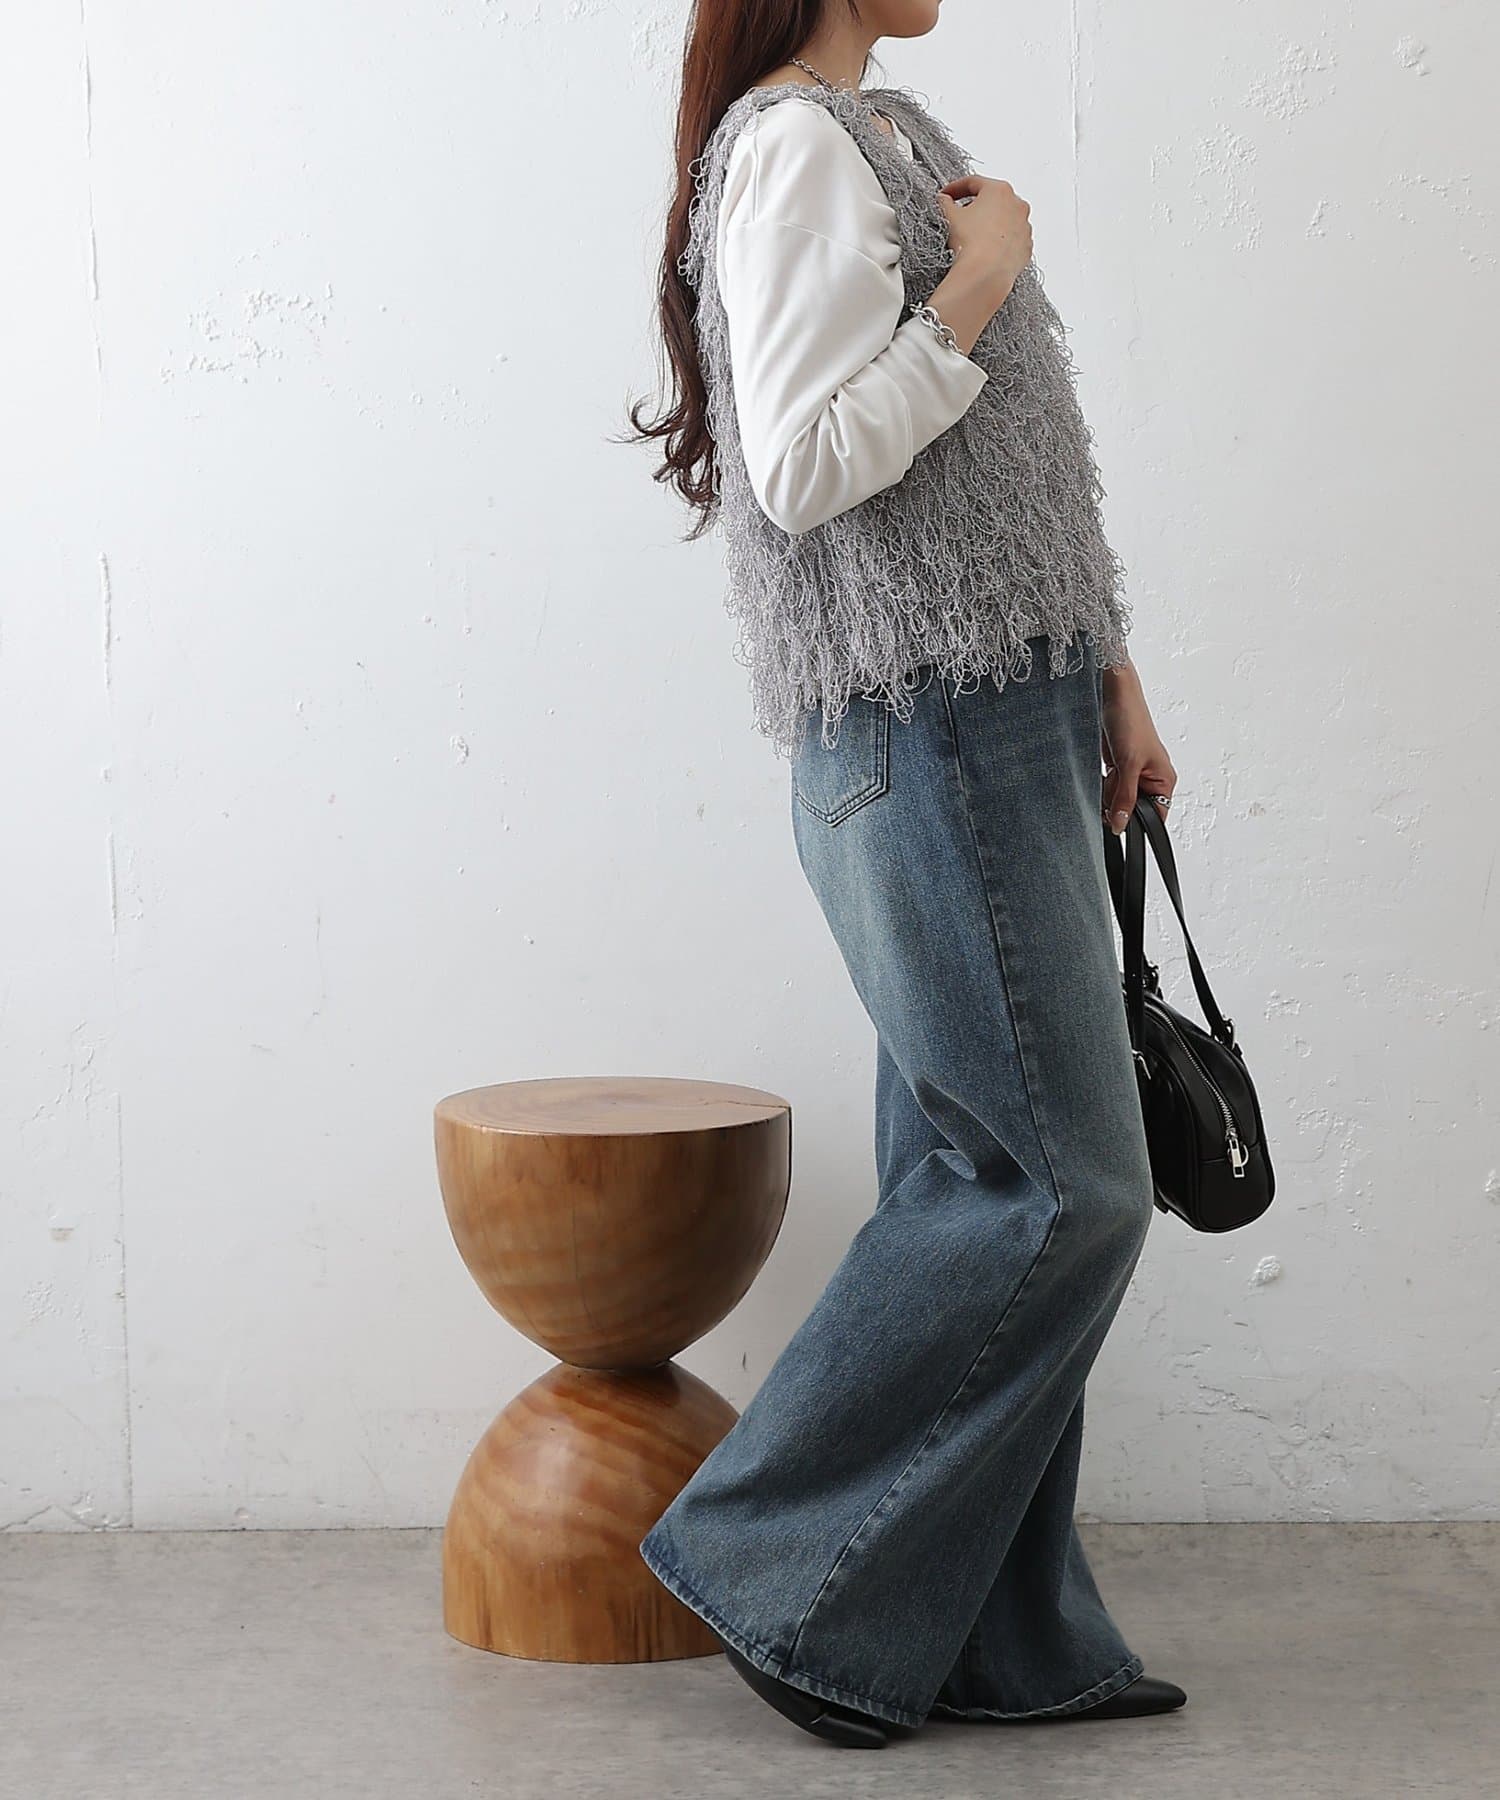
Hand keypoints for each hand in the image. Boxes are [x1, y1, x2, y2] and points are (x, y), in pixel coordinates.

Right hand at [935, 174, 1032, 298]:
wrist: (986, 273)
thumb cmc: (972, 243)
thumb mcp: (950, 217)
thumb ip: (945, 203)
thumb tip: (944, 200)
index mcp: (999, 190)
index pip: (973, 182)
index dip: (956, 188)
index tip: (948, 195)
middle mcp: (1017, 204)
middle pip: (993, 199)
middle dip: (976, 206)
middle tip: (961, 216)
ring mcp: (1024, 225)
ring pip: (1004, 219)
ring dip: (990, 224)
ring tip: (974, 236)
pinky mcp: (1025, 246)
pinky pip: (1011, 239)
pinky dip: (1000, 241)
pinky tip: (987, 249)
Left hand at [1099, 661, 1177, 833]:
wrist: (1113, 697)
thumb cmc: (1131, 722)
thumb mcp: (1129, 765)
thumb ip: (1124, 798)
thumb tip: (1120, 825)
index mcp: (1164, 780)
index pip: (1155, 815)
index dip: (1137, 822)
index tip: (1119, 822)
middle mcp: (1150, 779)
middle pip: (1132, 809)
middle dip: (1118, 804)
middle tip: (1112, 788)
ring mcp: (1132, 774)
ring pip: (1117, 799)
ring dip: (1108, 793)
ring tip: (1109, 773)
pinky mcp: (1117, 768)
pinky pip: (1108, 788)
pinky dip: (1102, 785)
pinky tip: (1101, 772)